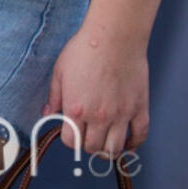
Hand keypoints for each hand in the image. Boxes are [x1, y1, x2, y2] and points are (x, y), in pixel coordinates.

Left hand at [43, 16, 148, 158]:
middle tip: (88, 134)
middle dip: (87, 145)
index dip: (69, 139)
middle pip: (93, 148)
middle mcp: (99, 117)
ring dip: (109, 149)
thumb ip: (54, 97)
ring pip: (116, 148)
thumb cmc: (84, 51)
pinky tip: (128, 141)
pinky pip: (140, 136)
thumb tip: (47, 113)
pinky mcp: (139, 109)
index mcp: (76, 109)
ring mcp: (121, 115)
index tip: (70, 132)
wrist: (113, 39)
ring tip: (105, 140)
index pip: (71, 142)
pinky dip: (134, 143)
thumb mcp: (59, 72)